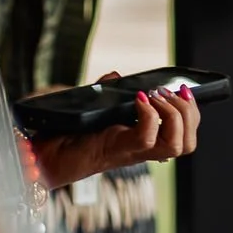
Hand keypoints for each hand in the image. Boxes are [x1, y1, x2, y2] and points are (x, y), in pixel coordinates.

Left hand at [35, 81, 199, 188]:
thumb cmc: (64, 136)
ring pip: (176, 146)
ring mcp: (131, 152)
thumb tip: (116, 75)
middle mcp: (141, 150)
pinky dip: (148, 115)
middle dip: (189, 114)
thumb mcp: (90, 109)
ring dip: (174, 116)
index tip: (184, 90)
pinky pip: (147, 137)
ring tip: (157, 97)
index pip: (183, 136)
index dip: (192, 114)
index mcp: (141, 141)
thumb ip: (105, 92)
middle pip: (188, 144)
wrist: (40, 157)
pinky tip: (137, 99)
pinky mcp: (116, 150)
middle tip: (171, 93)